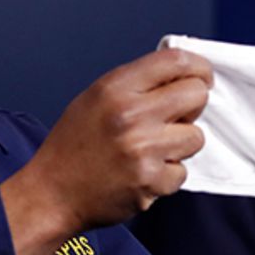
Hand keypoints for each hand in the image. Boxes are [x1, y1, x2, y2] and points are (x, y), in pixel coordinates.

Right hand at [0, 48, 211, 254]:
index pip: (176, 61)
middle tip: (175, 117)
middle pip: (196, 95)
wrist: (53, 193)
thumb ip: (137, 84)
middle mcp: (131, 115)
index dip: (198, 67)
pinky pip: (182, 172)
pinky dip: (167, 174)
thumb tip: (182, 75)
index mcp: (116, 88)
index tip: (202, 76)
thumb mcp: (96, 98)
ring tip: (152, 149)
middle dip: (192, 105)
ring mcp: (143, 150)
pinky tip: (143, 172)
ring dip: (180, 144)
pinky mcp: (150, 182)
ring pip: (196, 137)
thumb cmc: (74, 145)